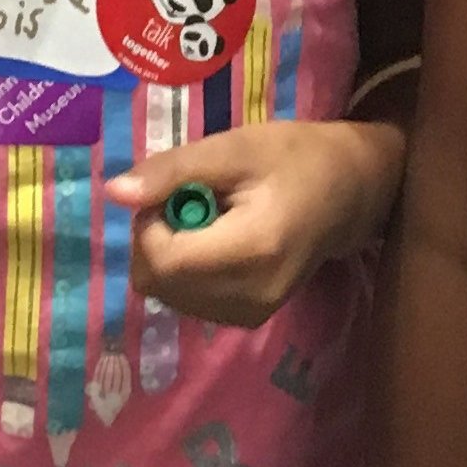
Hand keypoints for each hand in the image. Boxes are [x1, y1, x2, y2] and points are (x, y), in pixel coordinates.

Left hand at [107, 116, 404, 327]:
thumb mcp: (234, 148)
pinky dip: (185, 270)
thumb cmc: (295, 158)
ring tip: (208, 219)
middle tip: (188, 200)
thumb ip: (173, 171)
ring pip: (167, 295)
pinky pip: (187, 300)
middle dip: (155, 239)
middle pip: (159, 283)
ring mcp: (251, 314)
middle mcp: (251, 296)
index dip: (149, 225)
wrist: (351, 192)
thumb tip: (115, 193)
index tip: (172, 190)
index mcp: (252, 251)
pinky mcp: (249, 318)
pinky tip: (215, 241)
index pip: (163, 262)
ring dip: (168, 255)